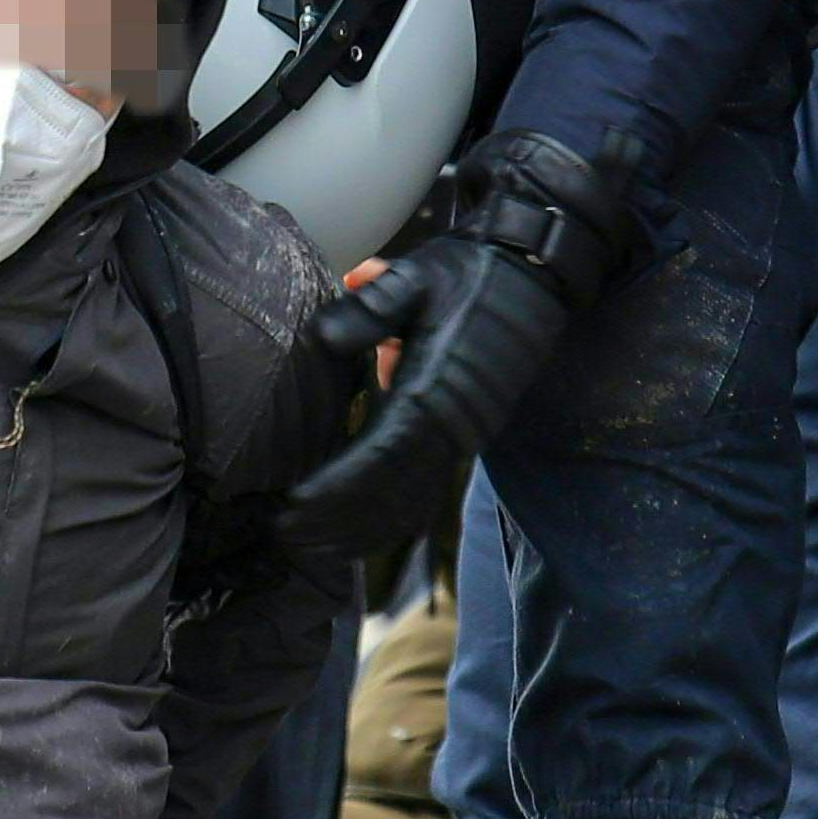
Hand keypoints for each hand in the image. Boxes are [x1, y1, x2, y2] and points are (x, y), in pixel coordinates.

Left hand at [279, 234, 577, 567]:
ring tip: (309, 544)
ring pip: (409, 504)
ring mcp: (460, 438)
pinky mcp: (463, 438)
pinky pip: (424, 493)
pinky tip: (355, 532)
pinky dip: (388, 520)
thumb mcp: (416, 276)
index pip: (379, 459)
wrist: (534, 274)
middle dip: (336, 522)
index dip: (335, 489)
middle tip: (283, 533)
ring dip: (359, 530)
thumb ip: (369, 310)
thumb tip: (322, 338)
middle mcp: (449, 428)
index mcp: (432, 393)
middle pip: (390, 496)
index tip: (293, 506)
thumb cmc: (467, 274)